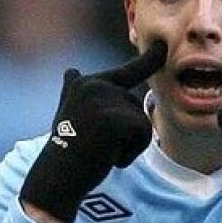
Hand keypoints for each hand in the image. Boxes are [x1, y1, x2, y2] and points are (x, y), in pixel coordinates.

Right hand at [20, 41, 166, 222]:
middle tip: (98, 145)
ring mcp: (105, 101)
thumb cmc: (66, 149)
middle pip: (135, 107)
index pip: (128, 71)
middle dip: (126, 132)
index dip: (150, 58)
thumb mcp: (67, 113)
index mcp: (86, 83)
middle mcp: (94, 85)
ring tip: (101, 150)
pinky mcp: (116, 119)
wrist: (57, 176)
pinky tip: (107, 157)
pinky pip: (143, 135)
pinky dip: (130, 153)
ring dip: (128, 144)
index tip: (164, 46)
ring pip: (141, 123)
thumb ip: (75, 92)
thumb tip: (71, 70)